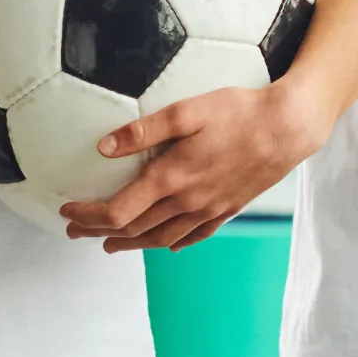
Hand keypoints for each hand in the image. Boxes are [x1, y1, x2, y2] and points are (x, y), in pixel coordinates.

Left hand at [61, 79, 317, 250]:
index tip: (68, 211)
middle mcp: (187, 202)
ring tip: (110, 245)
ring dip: (130, 244)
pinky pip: (193, 237)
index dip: (88, 215)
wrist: (289, 128)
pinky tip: (165, 245)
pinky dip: (171, 243)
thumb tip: (104, 146)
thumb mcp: (188, 111)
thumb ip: (144, 130)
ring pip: (160, 238)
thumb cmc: (239, 113)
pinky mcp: (228, 209)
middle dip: (99, 233)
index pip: (118, 211)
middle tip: (76, 230)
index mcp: (172, 178)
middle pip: (133, 230)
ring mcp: (209, 210)